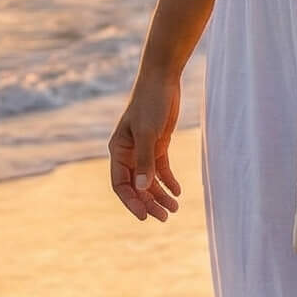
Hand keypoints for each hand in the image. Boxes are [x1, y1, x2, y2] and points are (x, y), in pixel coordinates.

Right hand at [109, 72, 182, 222]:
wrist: (163, 79)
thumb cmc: (150, 103)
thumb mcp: (148, 133)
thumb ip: (145, 161)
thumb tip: (142, 188)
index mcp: (118, 150)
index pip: (120, 184)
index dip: (131, 201)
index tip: (144, 216)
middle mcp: (129, 153)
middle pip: (136, 186)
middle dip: (149, 202)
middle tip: (165, 217)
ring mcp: (144, 149)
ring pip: (149, 180)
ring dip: (160, 195)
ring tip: (175, 208)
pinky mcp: (158, 144)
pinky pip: (161, 169)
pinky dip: (168, 181)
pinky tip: (177, 192)